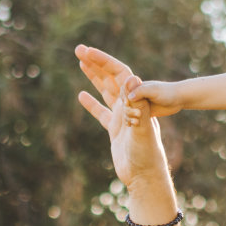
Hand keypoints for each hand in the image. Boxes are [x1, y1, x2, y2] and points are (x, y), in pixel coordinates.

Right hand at [75, 44, 167, 189]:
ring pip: (106, 92)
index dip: (103, 61)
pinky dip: (91, 103)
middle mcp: (129, 106)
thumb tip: (132, 79)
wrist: (146, 176)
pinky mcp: (115, 130)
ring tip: (81, 62)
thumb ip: (137, 105)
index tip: (86, 51)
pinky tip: (81, 95)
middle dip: (96, 63)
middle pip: (112, 78)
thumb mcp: (141, 127)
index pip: (119, 74)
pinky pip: (101, 112)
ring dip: (95, 77)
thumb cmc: (147, 154)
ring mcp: (122, 117)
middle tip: (78, 49)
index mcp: (135, 102)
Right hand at [121, 77, 187, 123]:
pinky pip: (135, 117)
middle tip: (137, 115)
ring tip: (135, 122)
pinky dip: (132, 121)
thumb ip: (141, 92)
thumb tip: (129, 97)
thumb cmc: (167, 92)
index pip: (124, 92)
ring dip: (129, 117)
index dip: (124, 99)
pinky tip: (132, 125)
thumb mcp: (154, 90)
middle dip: (127, 110)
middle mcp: (137, 95)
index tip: (129, 105)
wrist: (179, 99)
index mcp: (137, 87)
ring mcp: (140, 104)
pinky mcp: (144, 112)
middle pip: (125, 104)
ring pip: (129, 111)